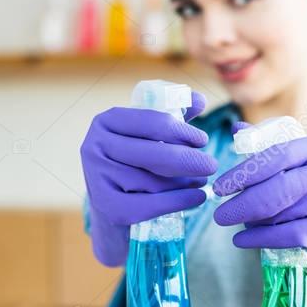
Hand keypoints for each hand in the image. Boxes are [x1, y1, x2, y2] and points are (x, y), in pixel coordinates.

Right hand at [81, 91, 216, 264]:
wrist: (111, 205)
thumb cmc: (135, 163)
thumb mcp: (149, 136)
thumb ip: (173, 116)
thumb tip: (200, 100)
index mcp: (107, 120)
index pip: (151, 122)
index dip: (181, 131)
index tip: (203, 140)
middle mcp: (95, 146)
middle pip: (153, 153)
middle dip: (188, 159)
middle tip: (212, 165)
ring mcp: (97, 177)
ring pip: (154, 181)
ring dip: (185, 182)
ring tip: (201, 181)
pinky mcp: (107, 206)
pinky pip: (151, 204)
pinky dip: (179, 201)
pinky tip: (198, 197)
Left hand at [213, 130, 306, 293]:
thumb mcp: (300, 165)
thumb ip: (269, 147)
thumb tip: (235, 129)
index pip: (278, 155)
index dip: (246, 172)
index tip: (220, 186)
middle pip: (280, 188)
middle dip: (244, 203)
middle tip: (219, 214)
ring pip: (282, 213)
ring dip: (253, 222)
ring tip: (239, 223)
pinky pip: (290, 235)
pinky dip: (261, 239)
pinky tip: (241, 241)